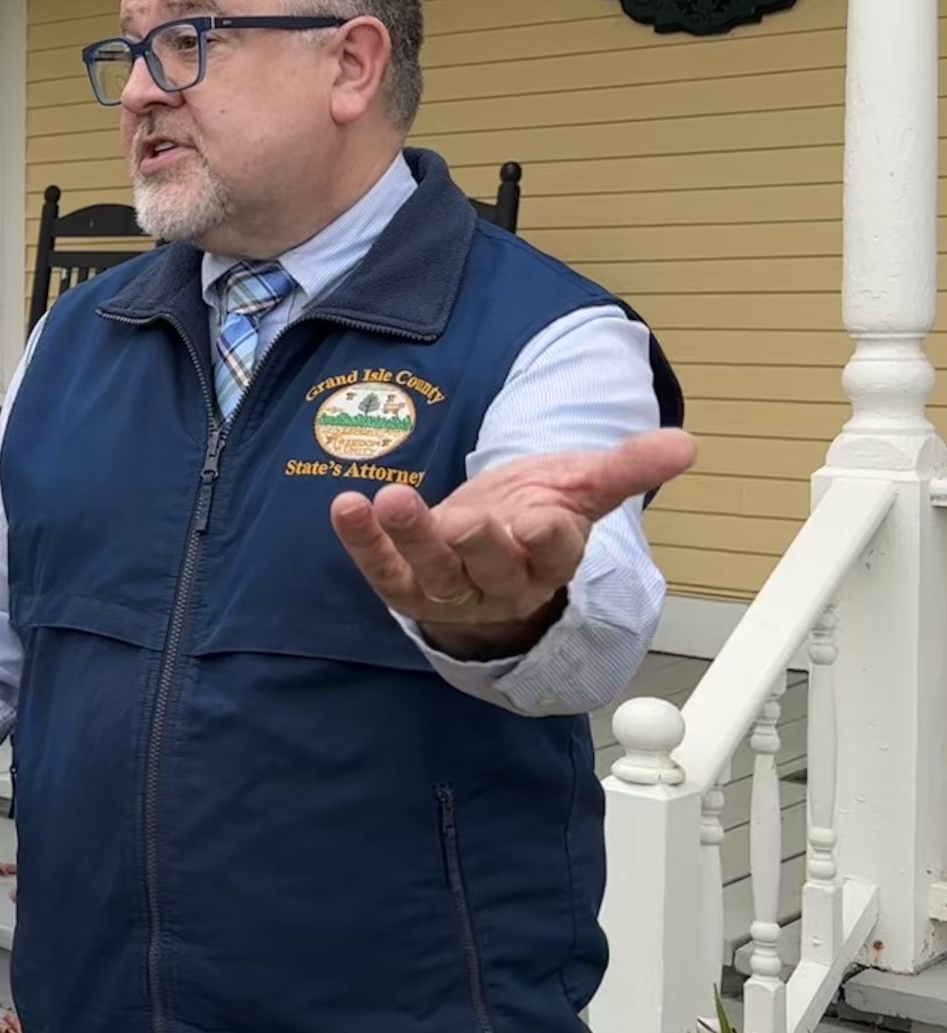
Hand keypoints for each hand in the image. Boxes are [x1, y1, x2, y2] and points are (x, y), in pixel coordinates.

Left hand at [330, 427, 696, 658]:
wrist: (484, 538)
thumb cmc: (534, 510)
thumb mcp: (580, 485)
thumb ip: (626, 468)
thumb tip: (685, 444)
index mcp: (551, 559)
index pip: (555, 554)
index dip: (549, 538)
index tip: (545, 516)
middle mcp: (501, 581)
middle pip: (492, 570)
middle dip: (480, 546)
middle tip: (469, 520)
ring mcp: (450, 588)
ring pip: (434, 571)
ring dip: (412, 536)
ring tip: (395, 499)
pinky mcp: (404, 586)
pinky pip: (382, 568)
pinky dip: (363, 541)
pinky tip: (346, 507)